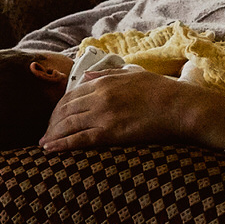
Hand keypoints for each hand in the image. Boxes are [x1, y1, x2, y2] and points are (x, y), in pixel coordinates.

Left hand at [40, 70, 224, 152]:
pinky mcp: (110, 132)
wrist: (180, 107)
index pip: (71, 94)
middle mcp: (99, 96)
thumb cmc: (162, 91)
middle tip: (47, 133)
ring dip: (52, 134)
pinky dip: (61, 144)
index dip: (59, 107)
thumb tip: (87, 77)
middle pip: (64, 109)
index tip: (55, 117)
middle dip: (52, 122)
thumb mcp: (133, 75)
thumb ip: (108, 74)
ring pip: (67, 124)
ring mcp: (103, 114)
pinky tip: (50, 150)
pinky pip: (79, 139)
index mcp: (104, 81)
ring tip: (44, 144)